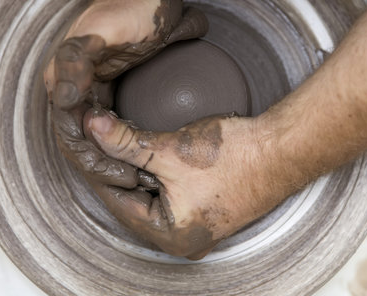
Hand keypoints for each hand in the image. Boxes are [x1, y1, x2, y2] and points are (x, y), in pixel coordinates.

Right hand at [44, 0, 207, 188]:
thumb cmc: (124, 7)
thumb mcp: (96, 32)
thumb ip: (74, 62)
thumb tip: (63, 101)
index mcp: (64, 81)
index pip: (72, 136)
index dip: (94, 161)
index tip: (123, 175)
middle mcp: (75, 91)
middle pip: (84, 144)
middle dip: (105, 168)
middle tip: (135, 185)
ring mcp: (94, 91)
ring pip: (98, 140)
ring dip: (114, 162)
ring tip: (141, 179)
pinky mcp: (113, 90)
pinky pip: (114, 126)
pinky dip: (124, 145)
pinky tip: (143, 156)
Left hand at [73, 106, 297, 259]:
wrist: (282, 150)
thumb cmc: (236, 157)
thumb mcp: (171, 149)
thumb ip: (126, 141)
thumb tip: (92, 128)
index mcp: (170, 236)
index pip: (117, 201)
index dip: (98, 170)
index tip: (84, 146)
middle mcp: (181, 238)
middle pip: (132, 202)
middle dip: (115, 170)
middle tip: (95, 143)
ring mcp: (194, 226)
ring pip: (149, 196)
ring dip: (134, 170)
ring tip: (116, 143)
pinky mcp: (203, 209)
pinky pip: (167, 193)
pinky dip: (154, 173)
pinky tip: (144, 152)